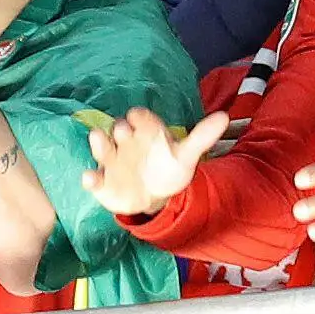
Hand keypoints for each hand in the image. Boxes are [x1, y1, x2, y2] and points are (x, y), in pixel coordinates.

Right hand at [82, 107, 229, 217]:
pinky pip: (93, 179)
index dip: (140, 117)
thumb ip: (202, 137)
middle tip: (123, 130)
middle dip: (120, 129)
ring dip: (99, 144)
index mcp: (145, 131)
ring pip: (102, 148)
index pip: (141, 118)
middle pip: (119, 130)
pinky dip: (90, 178)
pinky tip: (90, 179)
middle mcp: (125, 141)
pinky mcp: (103, 181)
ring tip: (98, 140)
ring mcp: (112, 160)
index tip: (140, 117)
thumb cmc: (168, 168)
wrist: (156, 196)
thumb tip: (224, 117)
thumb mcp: (186, 155)